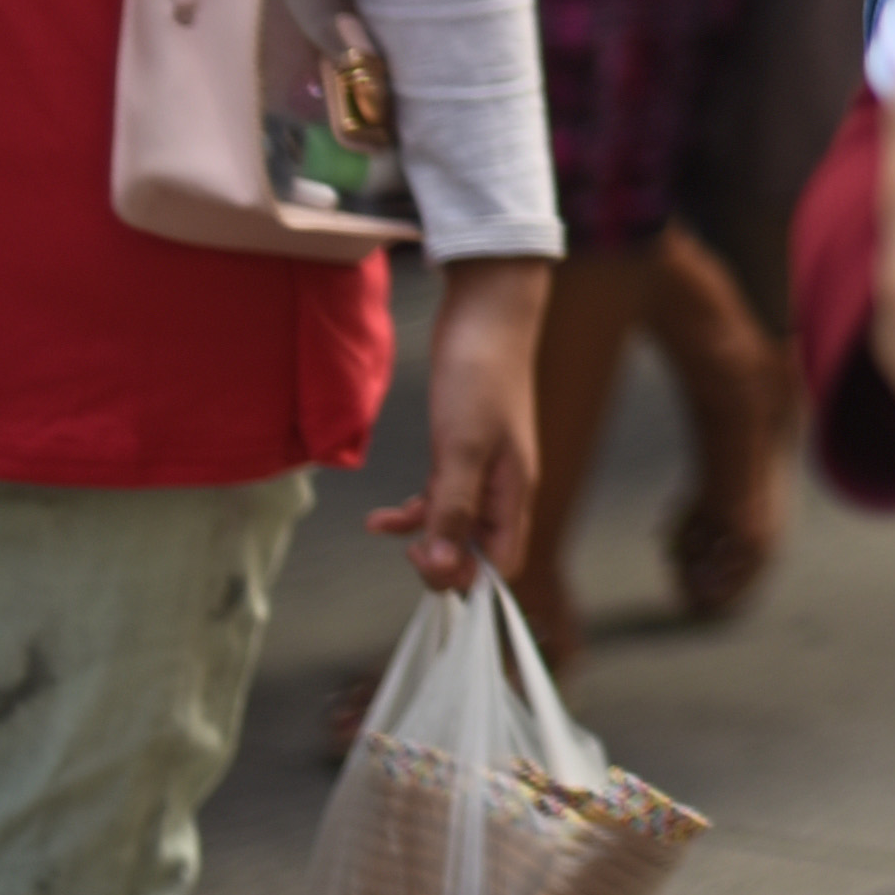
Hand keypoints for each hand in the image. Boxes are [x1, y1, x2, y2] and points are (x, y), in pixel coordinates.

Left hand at [373, 254, 549, 592]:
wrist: (484, 317)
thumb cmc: (480, 378)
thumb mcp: (461, 449)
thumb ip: (452, 509)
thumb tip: (442, 568)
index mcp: (515, 492)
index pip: (503, 562)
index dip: (467, 576)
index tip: (427, 566)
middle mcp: (502, 489)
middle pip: (477, 550)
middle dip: (441, 561)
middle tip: (405, 555)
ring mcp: (481, 471)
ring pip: (453, 526)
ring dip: (421, 538)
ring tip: (385, 531)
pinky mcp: (458, 452)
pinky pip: (438, 498)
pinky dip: (410, 512)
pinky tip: (379, 518)